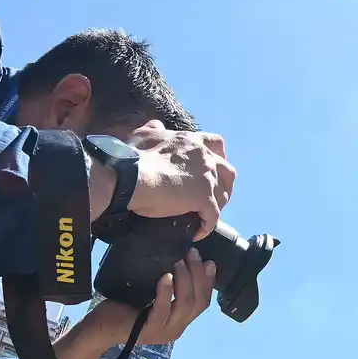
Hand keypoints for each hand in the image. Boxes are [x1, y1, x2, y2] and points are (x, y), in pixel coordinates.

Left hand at [87, 248, 214, 344]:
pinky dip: (166, 292)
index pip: (203, 302)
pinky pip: (163, 309)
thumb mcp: (151, 295)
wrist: (102, 327)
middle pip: (199, 302)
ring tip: (179, 262)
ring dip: (185, 280)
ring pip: (186, 304)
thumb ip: (168, 288)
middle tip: (192, 254)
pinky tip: (166, 277)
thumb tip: (180, 262)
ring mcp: (166, 331)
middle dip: (198, 275)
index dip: (208, 281)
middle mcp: (178, 328)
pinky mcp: (151, 329)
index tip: (208, 262)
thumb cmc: (125, 308)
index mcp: (180, 320)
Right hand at [126, 121, 236, 239]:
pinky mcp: (204, 198)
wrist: (130, 176)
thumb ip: (154, 129)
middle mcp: (204, 157)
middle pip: (228, 172)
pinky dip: (207, 226)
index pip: (216, 144)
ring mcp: (207, 178)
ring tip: (204, 216)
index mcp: (192, 141)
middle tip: (213, 196)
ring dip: (216, 206)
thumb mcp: (144, 134)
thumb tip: (157, 126)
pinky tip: (197, 232)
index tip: (213, 169)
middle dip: (224, 185)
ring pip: (223, 195)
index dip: (218, 158)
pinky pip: (213, 217)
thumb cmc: (133, 156)